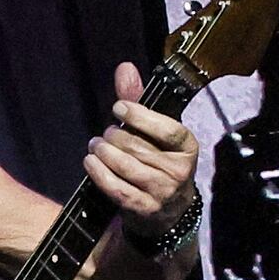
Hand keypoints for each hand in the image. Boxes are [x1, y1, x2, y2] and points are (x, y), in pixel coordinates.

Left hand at [85, 65, 199, 237]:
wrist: (167, 211)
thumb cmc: (157, 162)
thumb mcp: (154, 132)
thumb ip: (138, 100)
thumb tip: (125, 68)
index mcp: (187, 147)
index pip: (168, 129)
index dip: (141, 117)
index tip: (118, 108)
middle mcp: (180, 171)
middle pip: (138, 147)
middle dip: (114, 137)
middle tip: (105, 135)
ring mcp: (163, 192)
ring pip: (126, 166)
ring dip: (103, 153)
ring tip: (96, 146)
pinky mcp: (145, 209)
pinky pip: (117, 188)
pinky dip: (99, 173)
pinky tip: (91, 162)